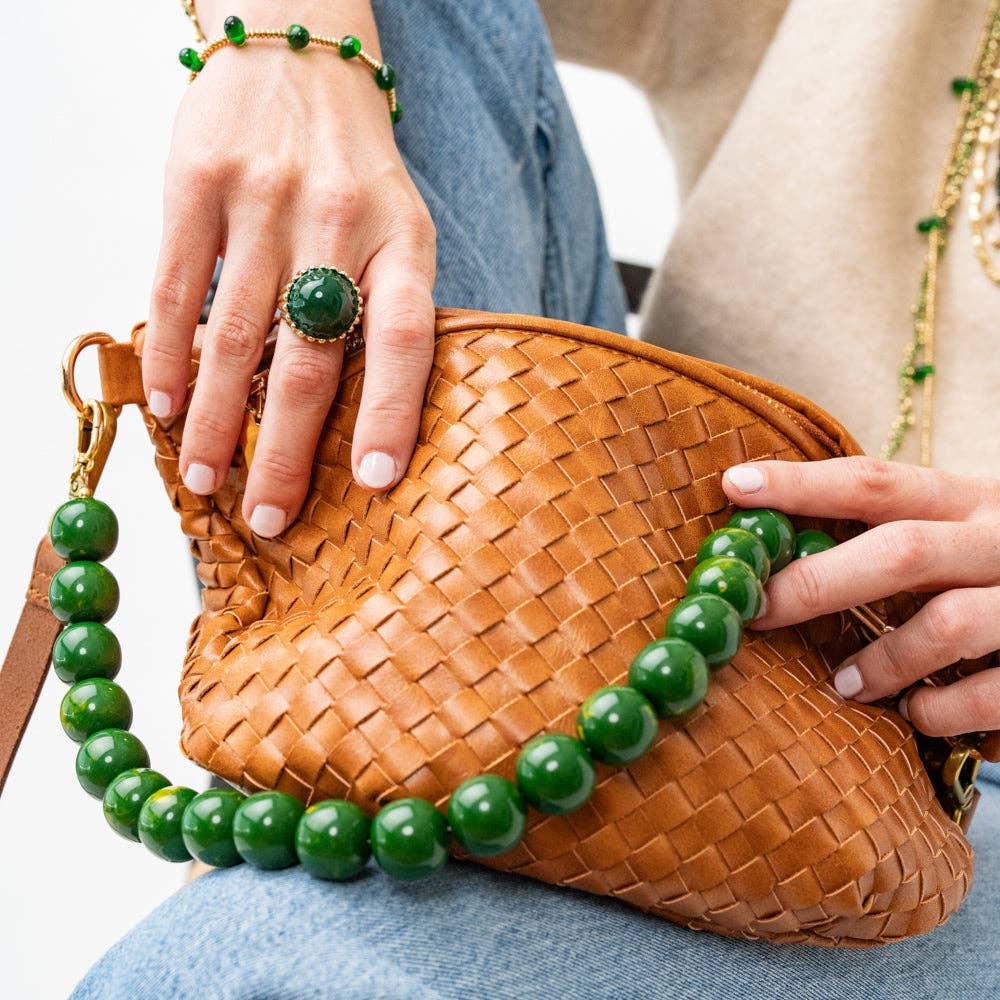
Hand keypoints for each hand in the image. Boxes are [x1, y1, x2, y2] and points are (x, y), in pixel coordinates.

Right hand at [142, 1, 434, 537]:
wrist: (301, 62)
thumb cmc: (358, 172)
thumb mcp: (402, 230)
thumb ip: (386, 309)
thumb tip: (364, 423)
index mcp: (402, 241)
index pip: (402, 340)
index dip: (390, 414)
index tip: (374, 482)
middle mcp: (336, 220)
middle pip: (309, 357)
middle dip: (285, 450)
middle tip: (269, 518)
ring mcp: (263, 199)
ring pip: (235, 336)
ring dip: (219, 422)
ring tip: (208, 482)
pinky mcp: (197, 183)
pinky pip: (177, 287)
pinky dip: (172, 356)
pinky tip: (170, 409)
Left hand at [721, 456, 999, 741]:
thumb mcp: (960, 526)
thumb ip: (894, 529)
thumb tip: (784, 549)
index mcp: (970, 498)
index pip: (876, 480)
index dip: (803, 483)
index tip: (736, 486)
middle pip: (902, 551)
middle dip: (818, 583)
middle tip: (757, 611)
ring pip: (947, 623)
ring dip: (882, 659)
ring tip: (844, 684)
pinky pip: (992, 691)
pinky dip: (941, 708)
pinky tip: (915, 713)